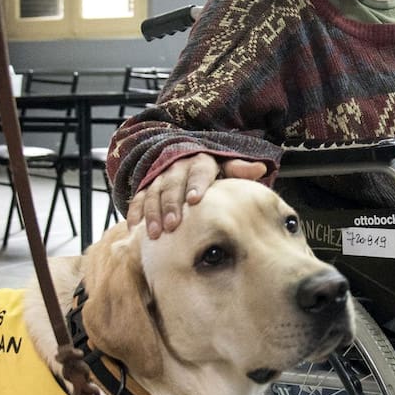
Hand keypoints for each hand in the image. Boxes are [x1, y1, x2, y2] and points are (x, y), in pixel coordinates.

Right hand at [127, 153, 266, 238]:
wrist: (186, 161)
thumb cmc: (212, 172)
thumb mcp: (226, 168)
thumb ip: (239, 169)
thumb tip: (260, 168)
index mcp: (201, 160)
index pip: (200, 170)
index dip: (196, 184)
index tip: (195, 200)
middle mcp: (178, 165)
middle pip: (173, 183)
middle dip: (171, 204)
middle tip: (173, 225)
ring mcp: (161, 176)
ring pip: (154, 192)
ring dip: (152, 213)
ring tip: (154, 234)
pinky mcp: (147, 186)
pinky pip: (139, 198)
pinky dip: (136, 213)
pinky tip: (135, 229)